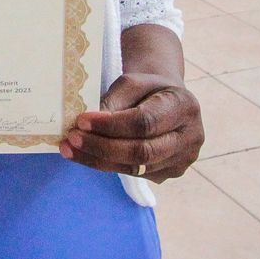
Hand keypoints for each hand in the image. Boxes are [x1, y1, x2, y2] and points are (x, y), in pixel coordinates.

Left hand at [60, 74, 202, 180]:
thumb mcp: (132, 84)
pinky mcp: (167, 174)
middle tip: (71, 139)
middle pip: (142, 151)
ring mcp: (181, 161)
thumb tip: (87, 125)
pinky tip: (85, 156)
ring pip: (135, 168)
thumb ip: (114, 102)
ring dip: (98, 160)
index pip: (145, 122)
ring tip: (69, 149)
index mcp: (185, 106)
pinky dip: (106, 165)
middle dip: (102, 147)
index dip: (111, 125)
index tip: (81, 120)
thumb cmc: (147, 90)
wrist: (166, 103)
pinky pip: (133, 174)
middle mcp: (190, 138)